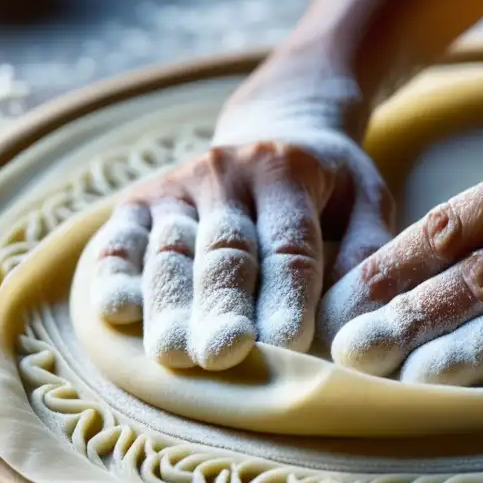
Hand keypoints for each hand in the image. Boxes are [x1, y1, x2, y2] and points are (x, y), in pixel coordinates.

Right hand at [87, 54, 393, 370]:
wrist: (273, 127)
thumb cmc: (327, 185)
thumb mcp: (367, 200)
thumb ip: (366, 252)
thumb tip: (353, 320)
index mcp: (286, 172)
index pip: (288, 244)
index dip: (288, 295)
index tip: (289, 345)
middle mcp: (226, 172)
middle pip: (225, 252)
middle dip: (223, 306)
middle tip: (223, 355)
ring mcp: (176, 184)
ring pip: (171, 252)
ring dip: (171, 305)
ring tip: (175, 355)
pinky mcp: (138, 200)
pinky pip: (120, 241)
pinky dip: (115, 276)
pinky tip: (118, 313)